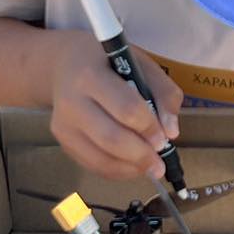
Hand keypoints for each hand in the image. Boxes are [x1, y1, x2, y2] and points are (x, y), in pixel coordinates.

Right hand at [48, 35, 183, 183]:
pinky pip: (93, 165)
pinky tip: (132, 165)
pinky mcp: (62, 141)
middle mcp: (71, 101)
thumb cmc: (109, 62)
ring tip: (149, 166)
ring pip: (100, 159)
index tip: (164, 139)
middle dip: (141, 156)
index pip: (126, 109)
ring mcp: (63, 124)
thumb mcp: (142, 64)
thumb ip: (164, 93)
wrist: (66, 64)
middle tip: (160, 164)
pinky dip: (117, 171)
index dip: (149, 128)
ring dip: (130, 168)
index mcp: (91, 75)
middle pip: (111, 139)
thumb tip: (171, 132)